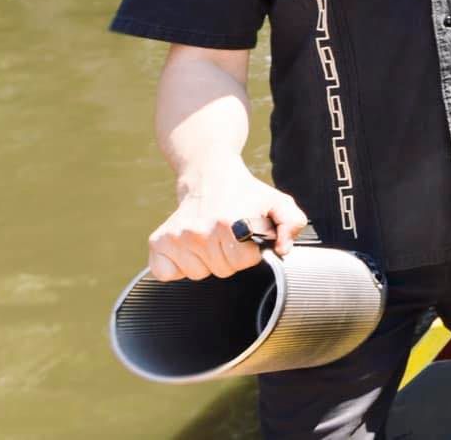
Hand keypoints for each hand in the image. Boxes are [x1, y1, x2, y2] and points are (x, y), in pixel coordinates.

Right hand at [147, 161, 307, 280]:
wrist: (210, 175)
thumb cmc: (247, 194)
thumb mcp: (278, 202)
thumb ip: (292, 224)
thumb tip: (283, 249)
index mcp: (231, 223)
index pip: (244, 262)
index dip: (250, 251)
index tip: (249, 236)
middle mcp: (200, 231)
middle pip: (222, 270)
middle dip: (230, 257)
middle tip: (228, 235)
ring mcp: (177, 237)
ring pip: (197, 275)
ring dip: (206, 261)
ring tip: (210, 237)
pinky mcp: (157, 242)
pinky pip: (167, 275)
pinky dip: (178, 266)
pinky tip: (189, 246)